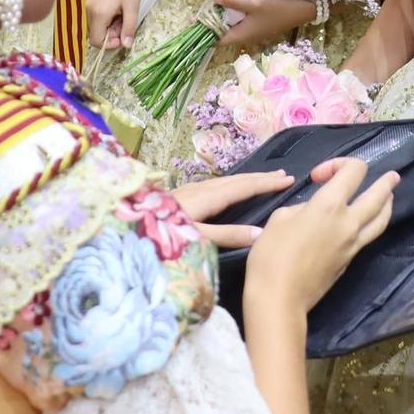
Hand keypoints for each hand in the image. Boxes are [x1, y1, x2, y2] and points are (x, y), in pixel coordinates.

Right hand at [88, 0, 142, 50]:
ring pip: (96, 26)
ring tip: (122, 16)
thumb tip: (126, 45)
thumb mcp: (132, 7)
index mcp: (98, 13)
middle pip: (96, 34)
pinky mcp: (90, 0)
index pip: (96, 40)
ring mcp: (88, 4)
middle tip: (125, 25)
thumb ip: (129, 28)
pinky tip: (117, 11)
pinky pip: (96, 18)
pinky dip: (106, 20)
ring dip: (109, 27)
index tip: (123, 38)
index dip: (109, 44)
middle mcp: (89, 10)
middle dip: (111, 35)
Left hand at [171, 170, 293, 248]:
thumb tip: (261, 233)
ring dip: (245, 180)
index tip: (288, 179)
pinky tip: (226, 190)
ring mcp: (188, 191)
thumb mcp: (196, 237)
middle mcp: (200, 189)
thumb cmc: (159, 233)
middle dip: (260, 178)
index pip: (244, 187)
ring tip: (261, 180)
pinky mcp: (180, 196)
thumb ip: (227, 235)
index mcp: (207, 197)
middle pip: (236, 180)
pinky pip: (214, 185)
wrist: (125, 225)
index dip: (266, 183)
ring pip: (224, 181)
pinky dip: (230, 185)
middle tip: (283, 176)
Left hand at [213, 0, 317, 48]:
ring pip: (234, 20)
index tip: (198, 16)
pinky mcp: (261, 21)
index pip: (217, 39)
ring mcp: (254, 28)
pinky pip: (244, 16)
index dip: (206, 30)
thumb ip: (234, 0)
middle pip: (224, 28)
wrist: (306, 8)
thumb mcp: (254, 2)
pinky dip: (238, 7)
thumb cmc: (279, 8)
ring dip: (228, 9)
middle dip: (216, 15)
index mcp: (242, 35)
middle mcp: (247, 34)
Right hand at [245, 157, 398, 313]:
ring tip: (389, 197)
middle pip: (379, 196)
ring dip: (387, 205)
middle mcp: (349, 223)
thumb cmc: (272, 255)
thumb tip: (311, 212)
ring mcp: (353, 245)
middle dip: (385, 183)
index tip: (318, 177)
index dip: (339, 164)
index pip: (353, 171)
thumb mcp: (279, 219)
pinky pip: (368, 237)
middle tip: (392, 176)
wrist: (280, 298)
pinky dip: (372, 224)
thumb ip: (301, 208)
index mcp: (330, 205)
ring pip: (381, 220)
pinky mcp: (349, 262)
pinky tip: (366, 223)